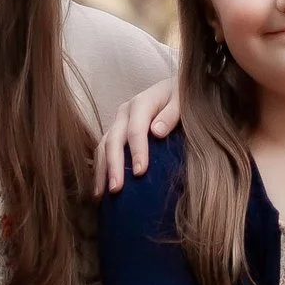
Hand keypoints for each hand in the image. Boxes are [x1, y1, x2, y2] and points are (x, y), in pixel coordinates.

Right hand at [92, 78, 181, 194]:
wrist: (175, 90)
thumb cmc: (183, 98)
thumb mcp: (183, 100)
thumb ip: (172, 113)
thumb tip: (156, 132)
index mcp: (141, 103)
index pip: (136, 129)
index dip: (137, 151)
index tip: (140, 172)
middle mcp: (124, 113)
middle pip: (114, 140)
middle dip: (113, 165)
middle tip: (116, 189)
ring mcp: (118, 123)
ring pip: (103, 147)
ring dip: (101, 171)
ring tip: (101, 195)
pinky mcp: (116, 134)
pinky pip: (103, 152)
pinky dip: (101, 170)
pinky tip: (101, 189)